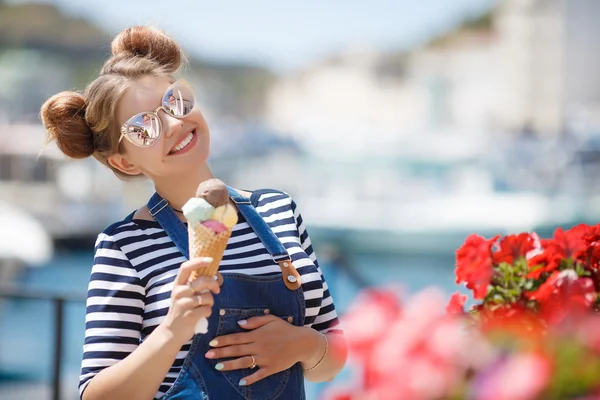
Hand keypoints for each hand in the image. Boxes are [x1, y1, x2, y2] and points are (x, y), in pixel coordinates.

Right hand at [160, 257, 219, 343]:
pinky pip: (207, 309)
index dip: (198, 261)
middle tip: (217, 290)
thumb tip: (214, 274)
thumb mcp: (183, 294)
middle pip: (202, 281)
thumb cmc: (182, 310)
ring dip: (210, 302)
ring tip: (204, 306)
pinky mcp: (189, 316)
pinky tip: (202, 314)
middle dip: (214, 284)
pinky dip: (208, 312)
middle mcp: (179, 292)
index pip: (186, 267)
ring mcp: (183, 304)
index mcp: (178, 284)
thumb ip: (194, 284)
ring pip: (207, 297)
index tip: (210, 260)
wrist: (172, 331)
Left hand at [205, 315, 321, 385]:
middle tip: (207, 355)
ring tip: (218, 367)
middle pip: (236, 350)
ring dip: (230, 365)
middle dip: (221, 353)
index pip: (236, 337)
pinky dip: (250, 379)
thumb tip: (239, 324)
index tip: (212, 343)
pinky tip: (241, 382)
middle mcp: (259, 346)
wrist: (302, 342)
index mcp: (257, 335)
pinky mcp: (271, 368)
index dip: (223, 340)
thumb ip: (255, 321)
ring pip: (244, 362)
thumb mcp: (271, 319)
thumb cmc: (285, 329)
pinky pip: (259, 375)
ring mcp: (265, 358)